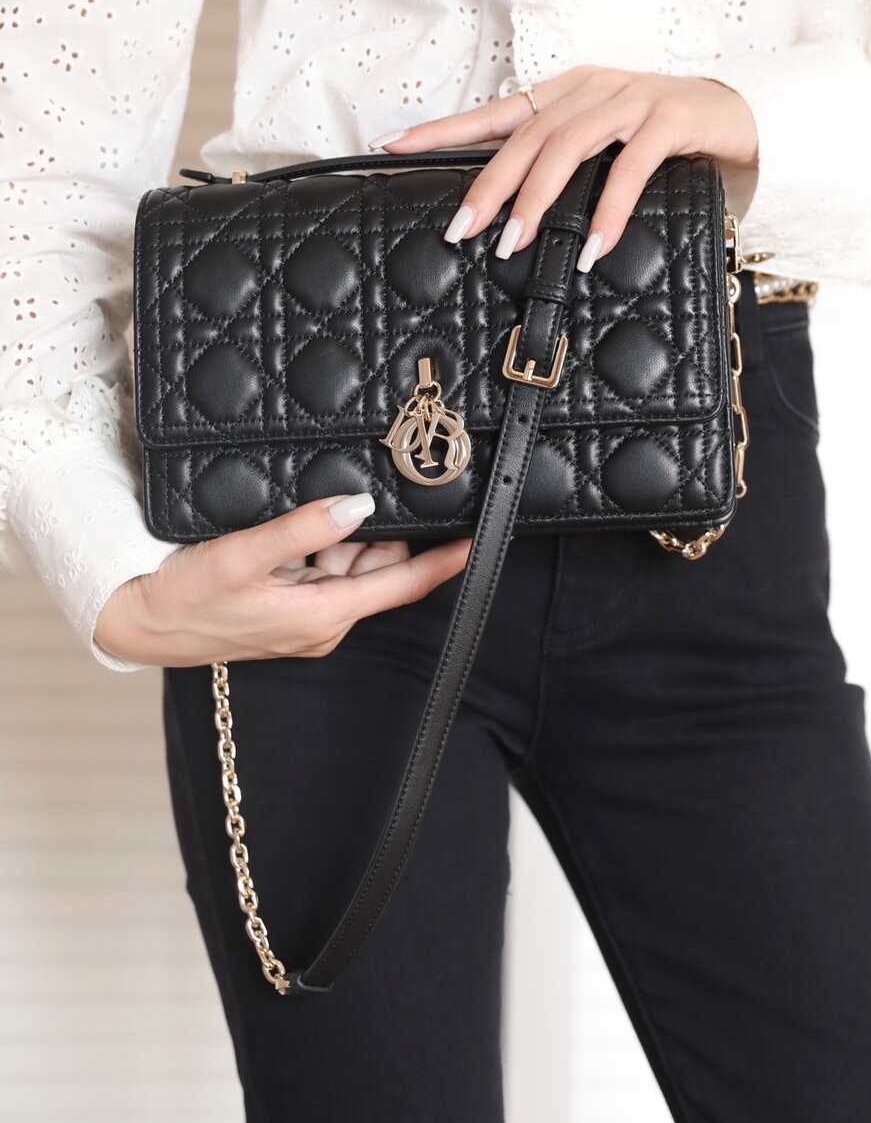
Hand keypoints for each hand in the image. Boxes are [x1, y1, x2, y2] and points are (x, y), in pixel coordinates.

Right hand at [93, 493, 470, 667]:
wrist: (144, 625)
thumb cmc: (188, 598)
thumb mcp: (244, 555)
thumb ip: (303, 528)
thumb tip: (357, 505)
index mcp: (324, 615)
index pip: (401, 585)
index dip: (443, 562)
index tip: (475, 540)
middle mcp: (325, 623)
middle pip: (378, 568)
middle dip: (373, 532)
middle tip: (348, 497)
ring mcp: (308, 619)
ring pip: (351, 567)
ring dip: (340, 539)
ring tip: (301, 519)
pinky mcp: (291, 611)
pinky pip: (324, 573)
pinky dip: (318, 549)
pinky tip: (292, 535)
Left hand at [370, 66, 757, 268]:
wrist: (747, 117)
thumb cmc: (668, 140)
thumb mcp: (608, 148)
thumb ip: (566, 170)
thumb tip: (510, 214)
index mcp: (570, 92)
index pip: (497, 112)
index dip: (445, 128)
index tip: (396, 146)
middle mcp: (594, 88)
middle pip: (528, 135)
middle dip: (490, 184)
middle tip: (463, 229)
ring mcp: (633, 100)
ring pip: (570, 145)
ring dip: (538, 198)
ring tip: (513, 242)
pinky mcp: (672, 120)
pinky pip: (631, 167)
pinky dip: (608, 209)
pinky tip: (591, 246)